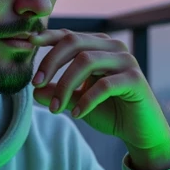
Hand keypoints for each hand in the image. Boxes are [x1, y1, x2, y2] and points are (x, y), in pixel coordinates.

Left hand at [30, 28, 169, 167]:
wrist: (141, 134)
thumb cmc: (111, 113)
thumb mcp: (78, 102)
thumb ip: (58, 93)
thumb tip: (34, 90)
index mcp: (100, 46)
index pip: (70, 35)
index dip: (48, 37)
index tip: (28, 44)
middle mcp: (114, 48)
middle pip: (74, 42)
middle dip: (51, 62)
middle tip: (36, 84)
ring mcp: (126, 61)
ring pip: (86, 61)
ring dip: (65, 85)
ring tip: (55, 108)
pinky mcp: (135, 80)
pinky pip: (103, 85)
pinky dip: (85, 100)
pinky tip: (76, 114)